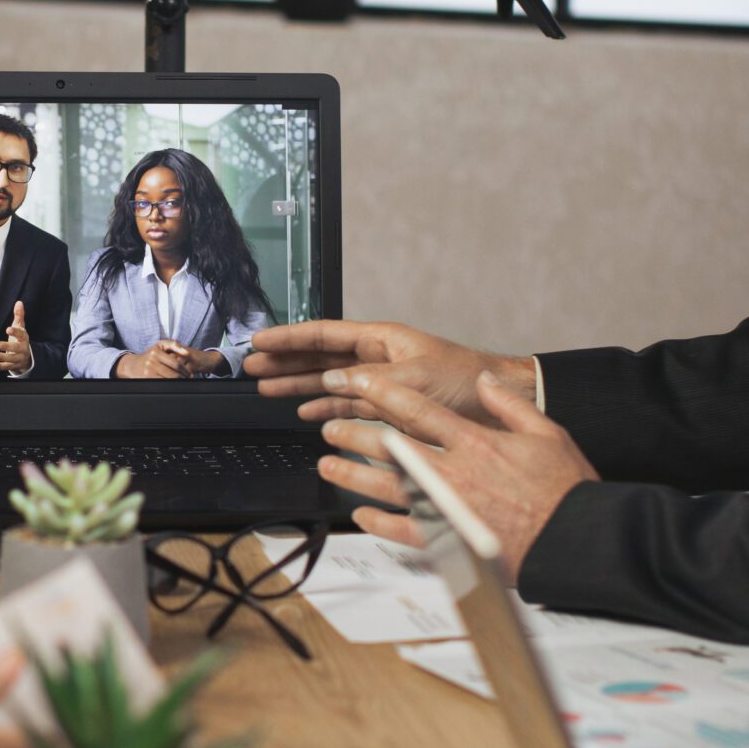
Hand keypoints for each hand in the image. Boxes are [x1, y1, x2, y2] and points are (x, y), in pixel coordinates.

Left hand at [0, 300, 32, 375]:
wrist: (28, 356)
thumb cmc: (20, 339)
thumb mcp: (20, 327)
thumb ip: (19, 316)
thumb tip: (19, 302)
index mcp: (24, 338)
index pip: (21, 334)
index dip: (15, 332)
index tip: (8, 329)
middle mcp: (23, 349)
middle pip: (16, 348)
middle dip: (6, 346)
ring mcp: (19, 358)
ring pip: (11, 359)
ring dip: (0, 357)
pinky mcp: (14, 366)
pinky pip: (6, 367)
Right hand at [116, 341, 190, 379]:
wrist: (133, 365)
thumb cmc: (151, 354)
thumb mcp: (160, 345)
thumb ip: (174, 345)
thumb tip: (187, 352)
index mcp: (156, 352)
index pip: (176, 364)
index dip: (185, 371)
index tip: (190, 374)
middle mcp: (151, 362)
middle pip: (173, 374)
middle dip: (183, 378)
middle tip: (188, 380)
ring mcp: (148, 372)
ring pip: (168, 380)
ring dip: (177, 383)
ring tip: (183, 383)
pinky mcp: (146, 379)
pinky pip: (161, 384)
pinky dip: (169, 385)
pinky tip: (173, 385)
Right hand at [248, 320, 534, 424]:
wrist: (496, 407)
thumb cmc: (465, 381)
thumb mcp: (414, 379)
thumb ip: (370, 383)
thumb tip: (331, 384)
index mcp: (381, 340)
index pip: (324, 334)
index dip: (290, 338)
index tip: (261, 340)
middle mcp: (377, 358)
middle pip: (320, 357)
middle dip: (285, 362)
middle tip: (251, 367)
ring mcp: (381, 382)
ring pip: (329, 382)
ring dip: (298, 386)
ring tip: (266, 389)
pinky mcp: (389, 407)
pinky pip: (347, 404)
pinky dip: (325, 408)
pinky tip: (307, 412)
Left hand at [318, 370, 598, 571]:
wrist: (574, 540)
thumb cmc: (564, 490)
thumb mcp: (547, 433)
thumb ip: (510, 405)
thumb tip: (485, 383)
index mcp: (475, 443)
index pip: (418, 410)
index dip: (383, 393)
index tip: (359, 383)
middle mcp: (453, 474)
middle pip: (391, 449)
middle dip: (355, 435)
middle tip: (332, 428)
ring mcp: (446, 509)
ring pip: (387, 488)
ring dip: (354, 476)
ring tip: (328, 466)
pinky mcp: (449, 541)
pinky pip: (404, 532)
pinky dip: (379, 524)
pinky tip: (360, 516)